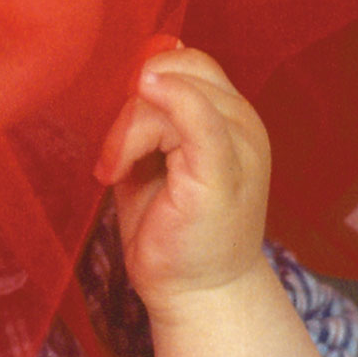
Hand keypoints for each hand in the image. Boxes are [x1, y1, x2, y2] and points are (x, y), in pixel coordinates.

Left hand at [93, 41, 270, 315]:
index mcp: (231, 116)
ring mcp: (239, 145)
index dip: (148, 80)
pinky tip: (123, 152)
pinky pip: (194, 114)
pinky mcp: (220, 170)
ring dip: (127, 130)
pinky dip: (160, 110)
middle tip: (114, 156)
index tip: (122, 126)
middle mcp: (244, 123)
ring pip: (168, 93)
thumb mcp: (154, 155)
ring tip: (114, 172)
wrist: (194, 294)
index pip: (189, 62)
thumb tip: (145, 63)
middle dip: (133, 103)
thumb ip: (151, 112)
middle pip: (178, 69)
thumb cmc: (170, 226)